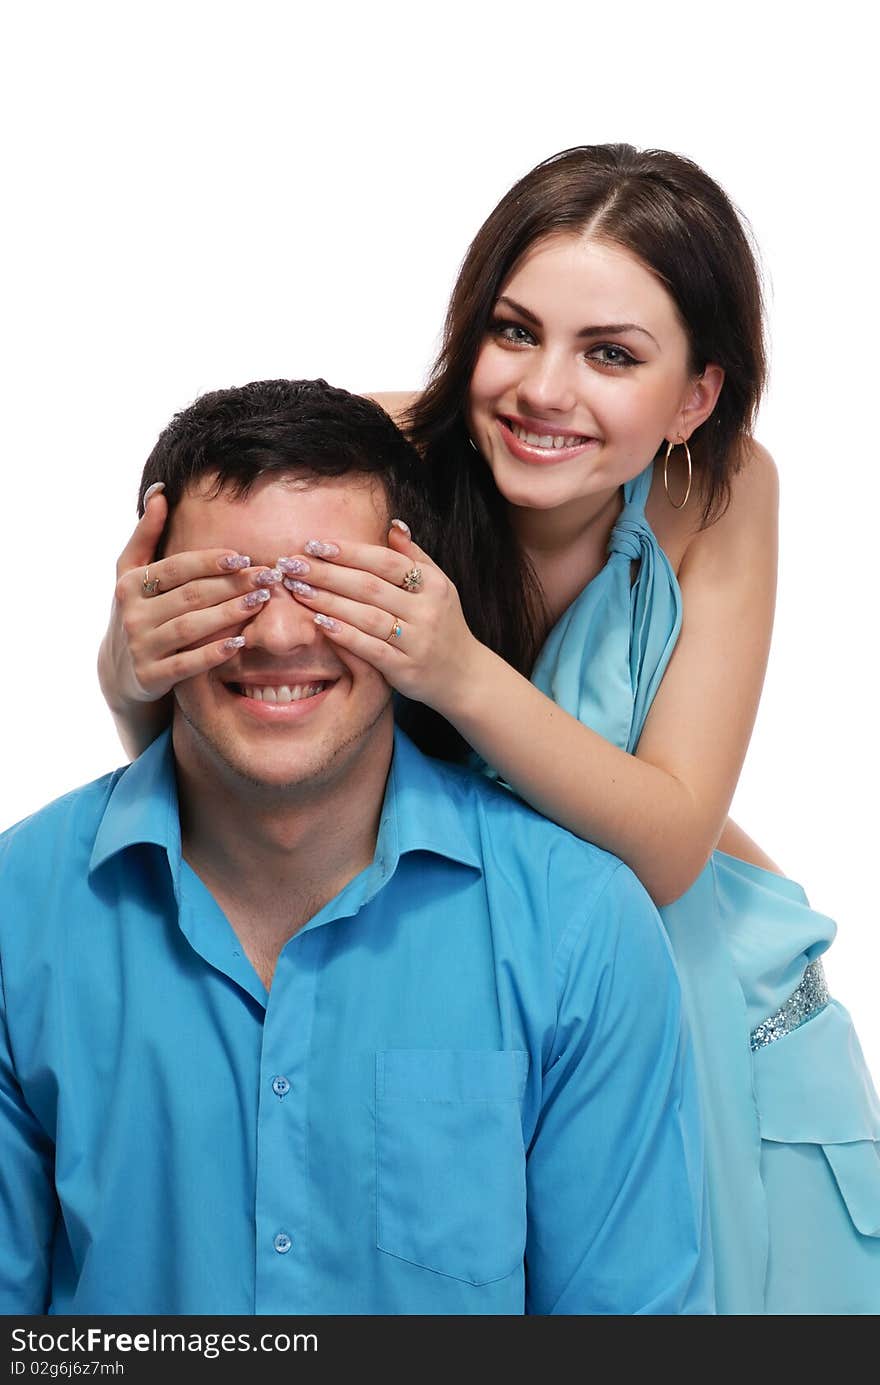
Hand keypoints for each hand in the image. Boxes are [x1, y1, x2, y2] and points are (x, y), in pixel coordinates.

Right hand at [97, 487, 282, 710]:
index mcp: (130, 584)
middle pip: (190, 596)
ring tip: (260, 601)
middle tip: (267, 577)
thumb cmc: (137, 610)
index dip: (210, 561)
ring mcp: (141, 647)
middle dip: (232, 585)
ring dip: (229, 613)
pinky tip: (239, 641)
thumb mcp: (131, 572)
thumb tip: (159, 491)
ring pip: (191, 627)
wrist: (120, 671)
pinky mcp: (151, 676)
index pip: (176, 568)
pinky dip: (213, 653)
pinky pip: (188, 664)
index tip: (242, 557)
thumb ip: (146, 533)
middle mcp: (133, 614)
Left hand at [278, 521, 482, 716]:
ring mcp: (417, 641)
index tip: (315, 545)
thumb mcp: (439, 587)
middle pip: (370, 586)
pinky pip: (370, 649)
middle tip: (292, 564)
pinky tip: (319, 624)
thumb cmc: (443, 625)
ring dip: (328, 601)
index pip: (386, 561)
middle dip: (327, 573)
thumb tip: (393, 524)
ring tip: (298, 589)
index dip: (349, 552)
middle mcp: (427, 611)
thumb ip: (415, 557)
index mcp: (434, 585)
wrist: (464, 676)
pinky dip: (344, 635)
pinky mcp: (405, 669)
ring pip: (366, 616)